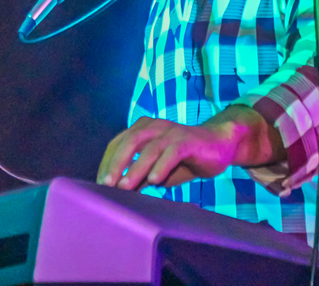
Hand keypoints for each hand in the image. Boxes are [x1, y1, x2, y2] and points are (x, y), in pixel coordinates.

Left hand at [96, 117, 241, 190]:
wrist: (219, 145)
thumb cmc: (184, 159)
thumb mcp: (158, 171)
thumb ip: (140, 177)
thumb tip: (120, 192)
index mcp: (142, 129)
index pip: (118, 143)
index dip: (107, 163)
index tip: (99, 184)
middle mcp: (154, 126)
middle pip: (129, 141)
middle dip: (116, 163)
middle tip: (106, 184)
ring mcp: (171, 131)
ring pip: (149, 147)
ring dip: (136, 167)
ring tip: (125, 186)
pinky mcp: (188, 140)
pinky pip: (172, 152)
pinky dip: (161, 166)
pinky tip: (154, 181)